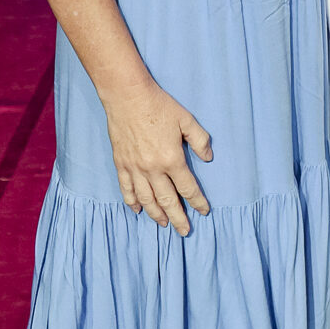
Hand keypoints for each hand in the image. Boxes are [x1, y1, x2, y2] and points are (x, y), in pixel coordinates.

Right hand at [101, 81, 212, 234]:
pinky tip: (138, 211)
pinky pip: (126, 189)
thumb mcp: (187, 120)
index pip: (188, 188)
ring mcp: (135, 168)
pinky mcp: (121, 164)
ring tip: (164, 224)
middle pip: (167, 200)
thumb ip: (200, 140)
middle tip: (184, 231)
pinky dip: (132, 202)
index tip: (204, 212)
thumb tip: (208, 159)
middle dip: (178, 217)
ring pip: (146, 199)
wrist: (127, 97)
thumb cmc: (159, 106)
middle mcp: (153, 169)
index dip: (197, 202)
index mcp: (172, 159)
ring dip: (156, 214)